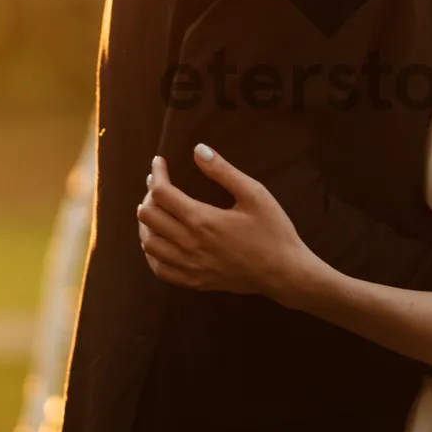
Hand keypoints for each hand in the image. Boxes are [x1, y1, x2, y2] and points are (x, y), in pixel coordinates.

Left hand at [138, 147, 311, 300]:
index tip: (159, 162)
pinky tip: (160, 241)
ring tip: (157, 210)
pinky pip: (159, 268)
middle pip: (148, 216)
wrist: (284, 272)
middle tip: (160, 185)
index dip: (156, 173)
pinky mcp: (194, 281)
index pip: (162, 192)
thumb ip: (223, 171)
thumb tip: (198, 149)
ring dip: (147, 223)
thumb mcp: (254, 194)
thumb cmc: (273, 231)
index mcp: (202, 220)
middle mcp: (189, 244)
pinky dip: (152, 252)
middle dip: (149, 195)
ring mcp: (189, 266)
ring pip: (149, 243)